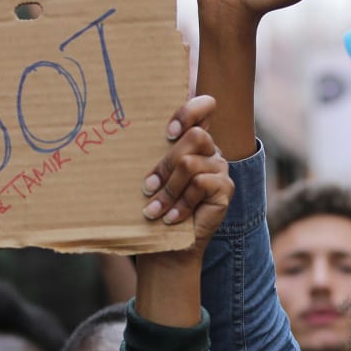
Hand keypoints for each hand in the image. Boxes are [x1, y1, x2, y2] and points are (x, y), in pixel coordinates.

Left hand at [141, 95, 233, 256]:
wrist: (167, 244)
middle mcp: (210, 150)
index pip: (204, 107)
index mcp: (192, 140)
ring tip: (154, 209)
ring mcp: (220, 169)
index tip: (168, 133)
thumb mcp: (152, 175)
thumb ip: (154, 152)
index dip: (190, 111)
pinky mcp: (225, 188)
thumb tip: (125, 128)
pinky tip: (172, 218)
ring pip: (190, 163)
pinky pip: (200, 184)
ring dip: (168, 190)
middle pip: (194, 136)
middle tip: (147, 188)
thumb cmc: (156, 206)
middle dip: (165, 164)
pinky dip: (181, 204)